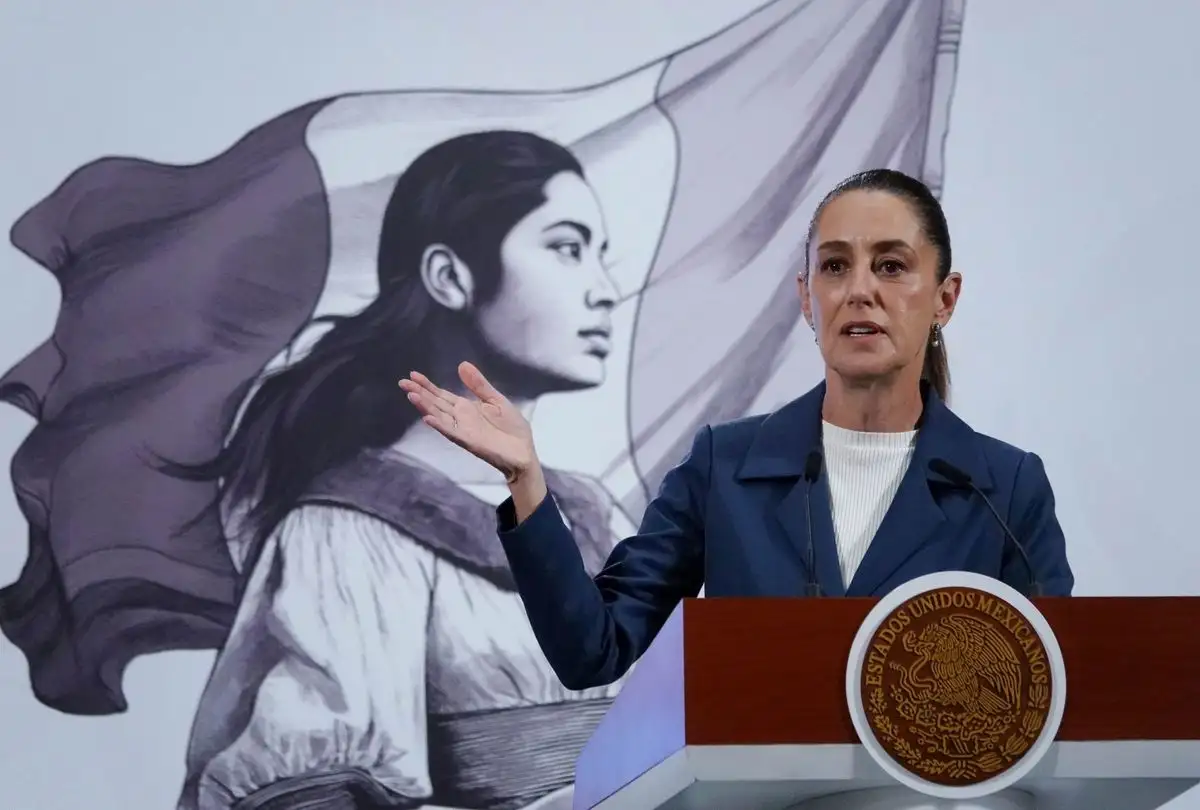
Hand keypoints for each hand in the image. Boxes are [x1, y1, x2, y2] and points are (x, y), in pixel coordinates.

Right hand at [399, 362, 535, 480]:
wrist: (524, 452)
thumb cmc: (511, 428)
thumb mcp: (496, 400)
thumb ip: (479, 385)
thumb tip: (461, 364)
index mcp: (466, 408)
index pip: (442, 395)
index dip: (427, 385)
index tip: (413, 375)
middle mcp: (460, 418)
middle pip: (435, 403)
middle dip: (420, 393)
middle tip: (402, 382)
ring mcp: (463, 430)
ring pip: (439, 416)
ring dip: (425, 407)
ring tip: (411, 395)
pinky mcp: (470, 441)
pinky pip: (452, 433)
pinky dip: (440, 426)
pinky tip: (428, 418)